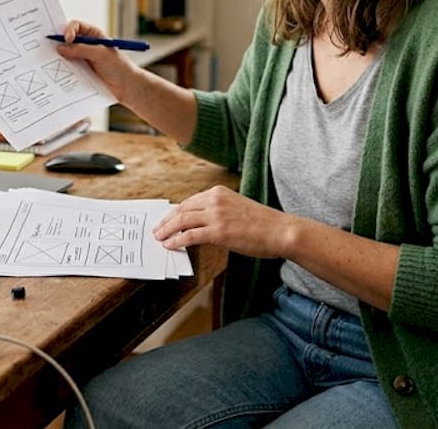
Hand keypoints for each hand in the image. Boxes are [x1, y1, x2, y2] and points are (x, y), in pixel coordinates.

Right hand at [53, 19, 138, 100]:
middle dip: (58, 42)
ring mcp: (81, 58)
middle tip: (49, 47)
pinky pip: (66, 68)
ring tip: (51, 61)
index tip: (67, 39)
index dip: (69, 30)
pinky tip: (56, 72)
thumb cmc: (118, 66)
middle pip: (67, 39)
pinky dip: (60, 69)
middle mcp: (85, 44)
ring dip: (58, 57)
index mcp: (93, 34)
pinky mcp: (79, 71)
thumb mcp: (100, 54)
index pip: (76, 26)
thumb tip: (61, 47)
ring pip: (65, 54)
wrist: (125, 87)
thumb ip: (81, 49)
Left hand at [153, 186, 297, 258]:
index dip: (175, 212)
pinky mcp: (218, 232)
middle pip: (181, 209)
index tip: (166, 220)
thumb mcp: (237, 208)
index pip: (189, 201)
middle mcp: (215, 200)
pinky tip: (170, 245)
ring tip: (159, 238)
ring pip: (182, 221)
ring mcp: (216, 215)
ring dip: (167, 230)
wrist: (281, 230)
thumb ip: (218, 211)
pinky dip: (176, 240)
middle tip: (157, 230)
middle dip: (166, 221)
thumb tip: (200, 225)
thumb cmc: (263, 223)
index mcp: (218, 192)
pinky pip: (190, 236)